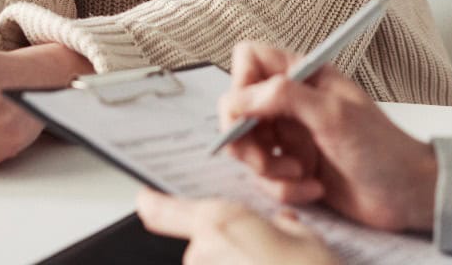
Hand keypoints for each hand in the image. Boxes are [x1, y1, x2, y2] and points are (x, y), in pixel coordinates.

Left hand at [136, 189, 335, 264]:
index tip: (145, 197)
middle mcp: (204, 255)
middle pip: (201, 244)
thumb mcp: (306, 238)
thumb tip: (281, 223)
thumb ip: (285, 225)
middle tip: (264, 254)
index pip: (162, 209)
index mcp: (221, 223)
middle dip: (228, 247)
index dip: (151, 201)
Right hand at [219, 41, 438, 232]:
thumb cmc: (382, 148)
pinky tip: (314, 188)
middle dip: (247, 140)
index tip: (250, 114)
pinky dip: (285, 189)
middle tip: (267, 159)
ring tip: (298, 175)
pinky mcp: (293, 168)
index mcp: (303, 76)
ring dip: (267, 170)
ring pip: (246, 148)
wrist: (406, 194)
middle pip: (238, 109)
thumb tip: (238, 96)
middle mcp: (292, 103)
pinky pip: (265, 180)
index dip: (241, 86)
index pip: (249, 59)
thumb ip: (283, 97)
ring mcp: (291, 136)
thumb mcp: (332, 114)